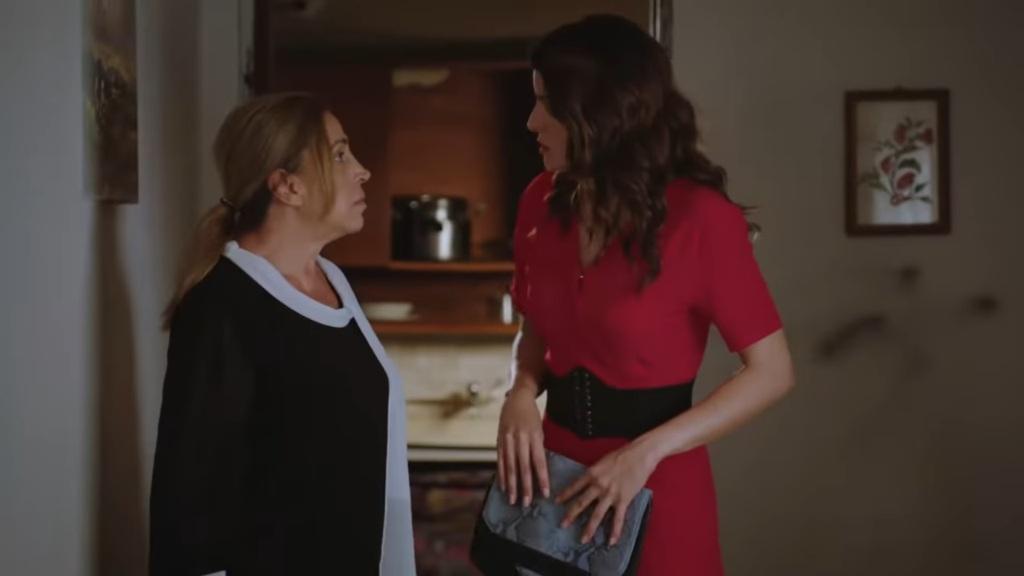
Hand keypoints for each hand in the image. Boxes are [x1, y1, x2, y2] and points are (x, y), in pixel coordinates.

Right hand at [496, 382, 549, 506]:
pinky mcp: (499, 440)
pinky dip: (501, 474)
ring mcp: (507, 439)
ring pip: (509, 466)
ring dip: (512, 484)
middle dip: (525, 486)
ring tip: (513, 499)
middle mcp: (520, 437)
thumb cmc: (532, 416)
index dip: (542, 478)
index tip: (545, 493)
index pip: (539, 461)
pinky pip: (500, 460)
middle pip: (523, 466)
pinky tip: (503, 486)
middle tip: (527, 503)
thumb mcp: (539, 429)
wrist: (517, 396)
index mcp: (534, 435)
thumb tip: (540, 471)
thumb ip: (538, 448)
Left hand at [556, 442, 657, 545]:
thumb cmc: (623, 455)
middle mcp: (598, 485)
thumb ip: (595, 473)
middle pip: (581, 502)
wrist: (640, 455)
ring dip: (589, 528)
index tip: (556, 502)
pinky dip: (615, 531)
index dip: (565, 494)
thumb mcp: (603, 461)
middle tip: (562, 525)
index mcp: (592, 473)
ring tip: (583, 539)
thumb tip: (590, 481)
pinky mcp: (623, 499)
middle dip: (571, 515)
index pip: (575, 486)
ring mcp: (610, 494)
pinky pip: (618, 518)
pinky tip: (611, 541)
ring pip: (597, 514)